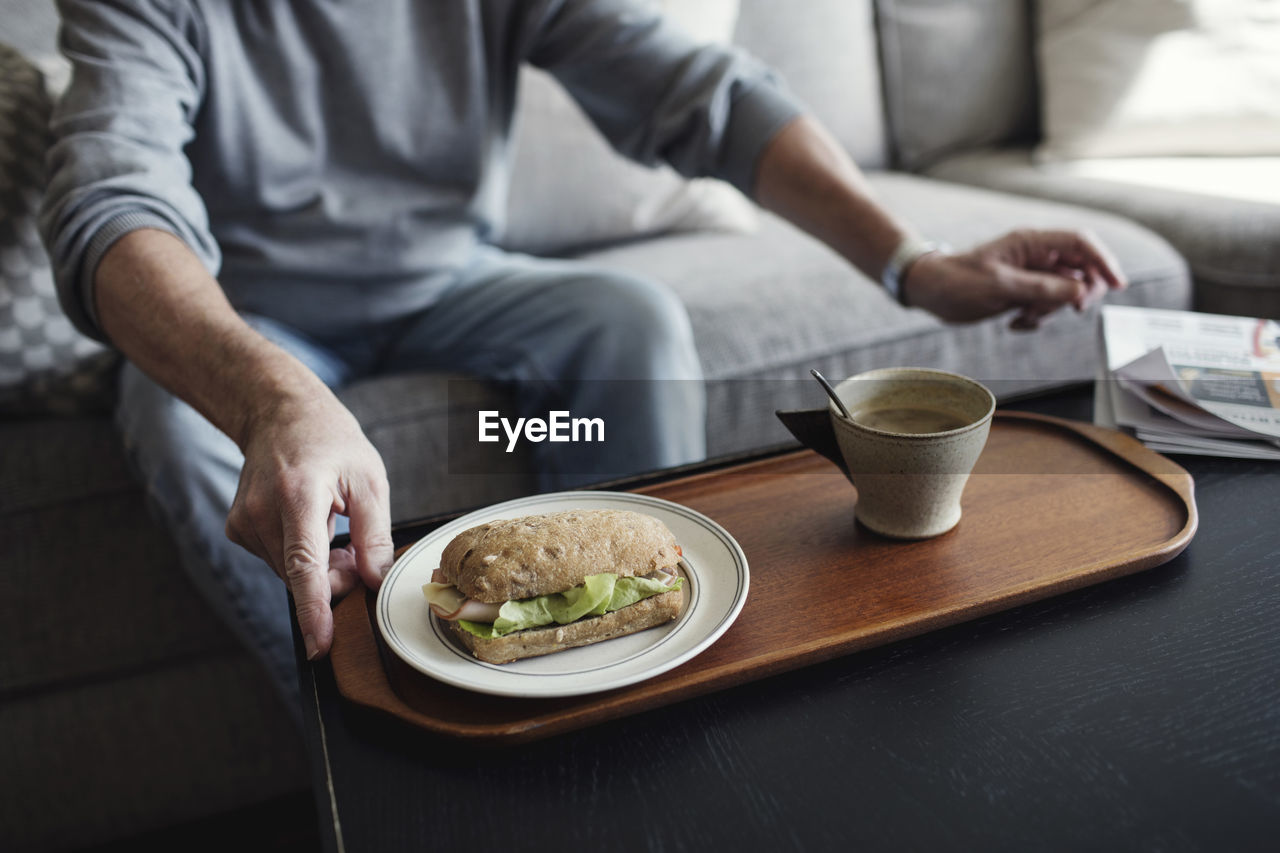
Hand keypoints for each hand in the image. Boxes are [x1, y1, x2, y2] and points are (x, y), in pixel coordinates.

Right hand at [225, 391, 394, 660]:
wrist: (280, 413)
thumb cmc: (330, 442)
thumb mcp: (369, 479)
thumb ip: (375, 536)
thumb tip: (374, 582)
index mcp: (298, 496)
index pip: (304, 566)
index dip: (314, 610)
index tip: (319, 646)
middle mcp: (261, 512)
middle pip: (303, 577)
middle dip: (335, 577)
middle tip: (354, 545)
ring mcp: (243, 522)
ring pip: (290, 574)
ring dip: (318, 566)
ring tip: (331, 523)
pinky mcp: (237, 530)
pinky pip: (277, 562)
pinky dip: (298, 556)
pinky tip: (308, 525)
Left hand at [900, 229, 1127, 329]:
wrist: (930, 291)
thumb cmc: (957, 280)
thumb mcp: (1000, 286)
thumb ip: (1041, 289)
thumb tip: (1080, 292)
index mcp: (1032, 242)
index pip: (1081, 243)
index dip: (1103, 261)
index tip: (1117, 285)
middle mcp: (1036, 256)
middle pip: (1081, 269)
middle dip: (1077, 293)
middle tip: (1068, 309)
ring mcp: (1031, 275)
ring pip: (1065, 292)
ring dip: (1051, 310)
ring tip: (1023, 317)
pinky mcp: (1024, 293)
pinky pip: (1046, 306)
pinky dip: (1037, 319)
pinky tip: (1014, 323)